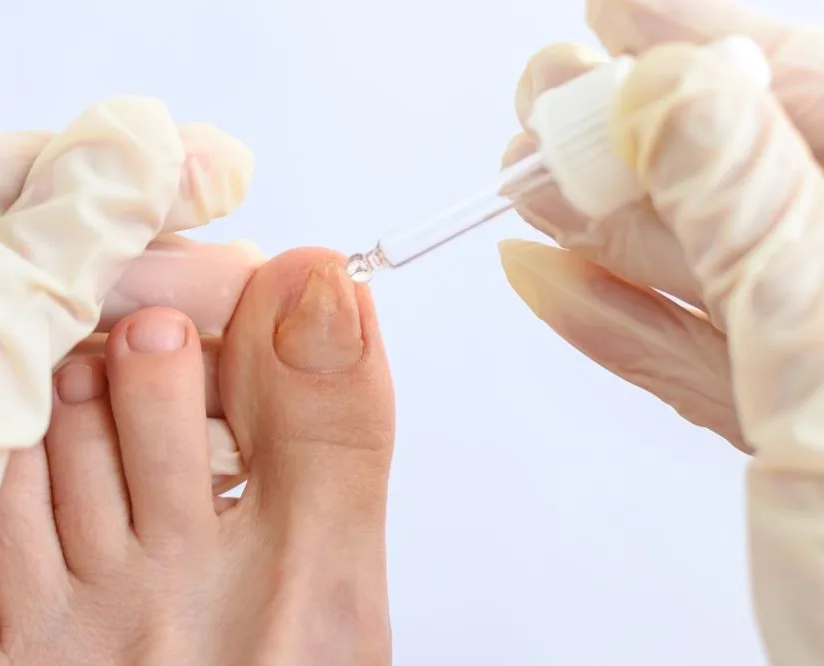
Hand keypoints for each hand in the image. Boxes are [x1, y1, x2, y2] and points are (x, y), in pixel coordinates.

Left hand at [0, 97, 258, 664]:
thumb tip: (139, 139)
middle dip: (112, 260)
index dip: (82, 174)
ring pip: (4, 336)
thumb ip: (55, 242)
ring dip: (113, 325)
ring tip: (218, 311)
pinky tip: (167, 373)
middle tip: (221, 252)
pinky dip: (84, 391)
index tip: (186, 171)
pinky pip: (4, 404)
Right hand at [497, 0, 823, 660]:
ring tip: (524, 182)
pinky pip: (704, 353)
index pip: (819, 99)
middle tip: (542, 99)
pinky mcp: (799, 433)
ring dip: (610, 224)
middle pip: (760, 175)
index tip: (610, 7)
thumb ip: (756, 222)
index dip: (706, 42)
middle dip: (638, 133)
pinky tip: (553, 283)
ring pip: (721, 265)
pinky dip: (619, 322)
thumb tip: (683, 83)